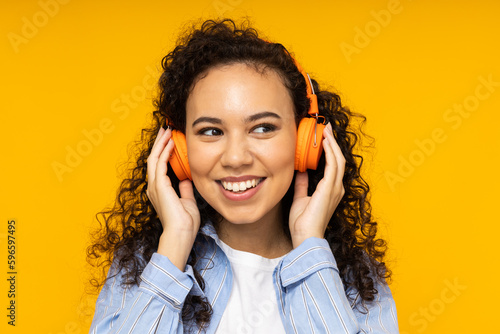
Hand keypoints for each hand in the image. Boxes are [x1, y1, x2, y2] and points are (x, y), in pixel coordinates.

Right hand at [146, 127, 199, 268]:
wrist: (181, 234)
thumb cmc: (185, 223)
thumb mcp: (187, 202)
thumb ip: (184, 190)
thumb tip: (185, 180)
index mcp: (159, 190)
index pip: (159, 166)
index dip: (163, 151)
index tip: (170, 140)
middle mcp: (154, 187)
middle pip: (154, 159)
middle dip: (159, 143)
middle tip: (165, 129)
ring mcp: (155, 186)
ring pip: (154, 158)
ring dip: (160, 143)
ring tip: (166, 130)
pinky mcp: (159, 186)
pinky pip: (160, 163)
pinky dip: (165, 151)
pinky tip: (171, 142)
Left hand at [289, 123, 345, 247]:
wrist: (305, 237)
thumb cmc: (303, 223)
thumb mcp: (300, 198)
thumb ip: (302, 184)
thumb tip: (300, 171)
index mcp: (330, 190)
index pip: (332, 166)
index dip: (330, 150)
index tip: (323, 138)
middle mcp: (336, 188)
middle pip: (338, 159)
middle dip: (332, 143)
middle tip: (326, 128)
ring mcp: (334, 188)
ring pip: (338, 159)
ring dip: (332, 144)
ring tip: (326, 130)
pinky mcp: (329, 188)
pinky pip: (333, 165)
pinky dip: (330, 152)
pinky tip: (324, 142)